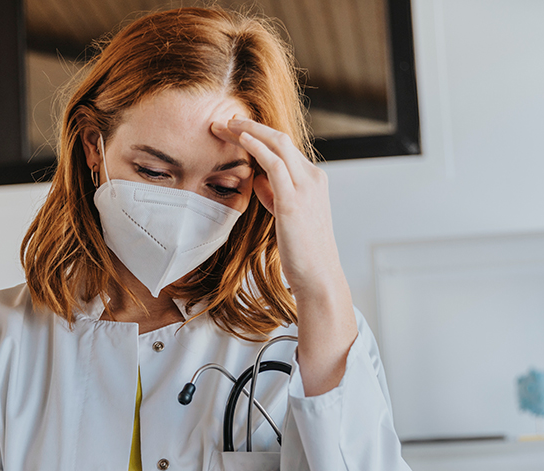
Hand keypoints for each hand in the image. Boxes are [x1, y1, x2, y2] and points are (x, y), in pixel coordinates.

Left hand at [210, 117, 343, 299]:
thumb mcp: (287, 215)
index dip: (259, 135)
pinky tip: (242, 140)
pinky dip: (257, 148)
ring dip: (249, 131)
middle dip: (251, 127)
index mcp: (314, 180)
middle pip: (280, 139)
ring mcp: (306, 188)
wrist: (318, 275)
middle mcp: (313, 178)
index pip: (284, 148)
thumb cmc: (302, 250)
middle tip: (225, 121)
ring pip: (278, 144)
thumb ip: (275, 194)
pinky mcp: (294, 201)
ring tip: (225, 126)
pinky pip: (275, 165)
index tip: (236, 130)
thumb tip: (258, 179)